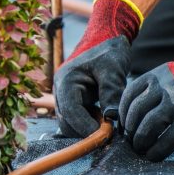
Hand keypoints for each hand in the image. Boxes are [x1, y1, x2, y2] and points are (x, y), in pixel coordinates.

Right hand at [55, 0, 141, 136]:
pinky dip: (89, 122)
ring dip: (87, 128)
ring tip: (108, 124)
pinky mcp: (73, 100)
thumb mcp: (113, 69)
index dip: (85, 127)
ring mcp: (65, 96)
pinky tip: (104, 118)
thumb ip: (111, 93)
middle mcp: (60, 90)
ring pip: (70, 123)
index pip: (70, 112)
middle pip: (66, 122)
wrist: (107, 37)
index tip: (104, 136)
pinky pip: (77, 118)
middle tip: (110, 133)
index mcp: (66, 80)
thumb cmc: (109, 50)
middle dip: (86, 130)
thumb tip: (112, 118)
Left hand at [119, 49, 173, 160]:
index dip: (123, 112)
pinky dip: (157, 151)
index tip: (124, 124)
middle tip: (132, 140)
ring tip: (141, 149)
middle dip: (130, 130)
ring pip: (148, 127)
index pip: (130, 93)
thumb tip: (134, 112)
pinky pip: (166, 140)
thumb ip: (157, 88)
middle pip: (136, 112)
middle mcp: (166, 86)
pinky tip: (154, 156)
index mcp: (160, 74)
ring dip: (141, 142)